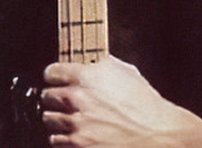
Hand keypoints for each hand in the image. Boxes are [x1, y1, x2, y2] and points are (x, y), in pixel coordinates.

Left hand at [40, 56, 201, 147]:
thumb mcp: (126, 73)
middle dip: (56, 98)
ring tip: (75, 119)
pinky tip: (80, 133)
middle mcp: (77, 98)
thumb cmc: (145, 104)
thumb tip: (85, 62)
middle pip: (46, 96)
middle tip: (68, 102)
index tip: (56, 79)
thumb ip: (101, 66)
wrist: (156, 133)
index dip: (55, 75)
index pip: (52, 72)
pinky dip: (64, 138)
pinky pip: (55, 140)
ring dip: (59, 119)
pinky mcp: (75, 144)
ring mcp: (75, 123)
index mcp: (88, 76)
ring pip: (47, 119)